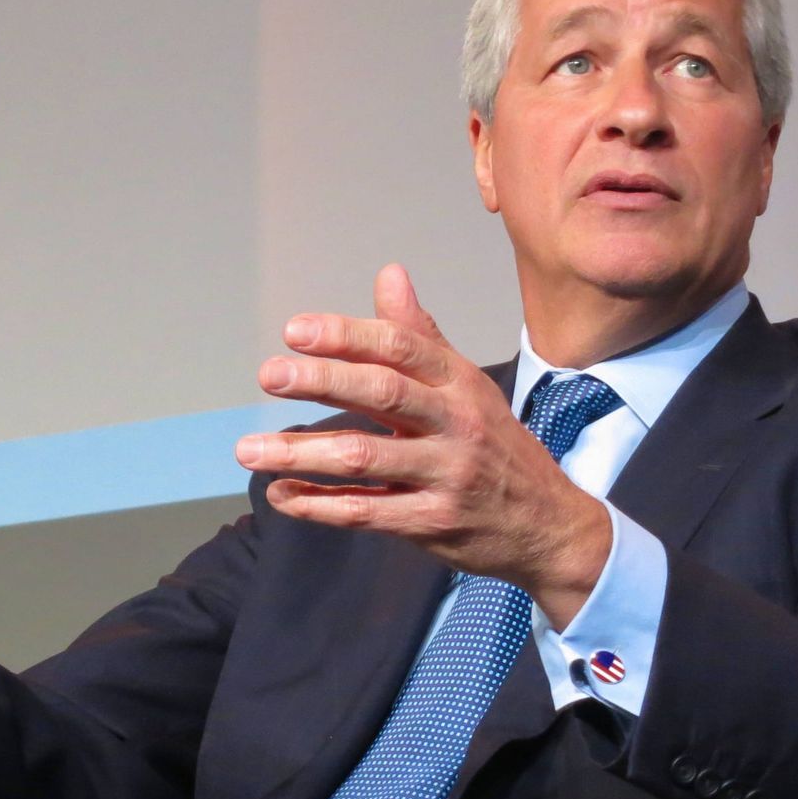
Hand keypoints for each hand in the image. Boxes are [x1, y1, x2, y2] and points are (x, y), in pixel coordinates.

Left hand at [236, 265, 612, 627]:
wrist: (549, 525)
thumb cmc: (497, 447)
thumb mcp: (468, 386)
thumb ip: (421, 335)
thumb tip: (389, 273)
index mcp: (460, 383)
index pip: (401, 347)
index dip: (347, 336)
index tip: (295, 331)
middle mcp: (456, 424)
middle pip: (382, 394)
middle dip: (321, 381)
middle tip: (268, 375)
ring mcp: (445, 475)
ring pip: (364, 458)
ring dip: (301, 453)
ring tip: (249, 449)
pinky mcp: (433, 522)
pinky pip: (367, 512)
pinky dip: (318, 506)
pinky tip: (281, 495)